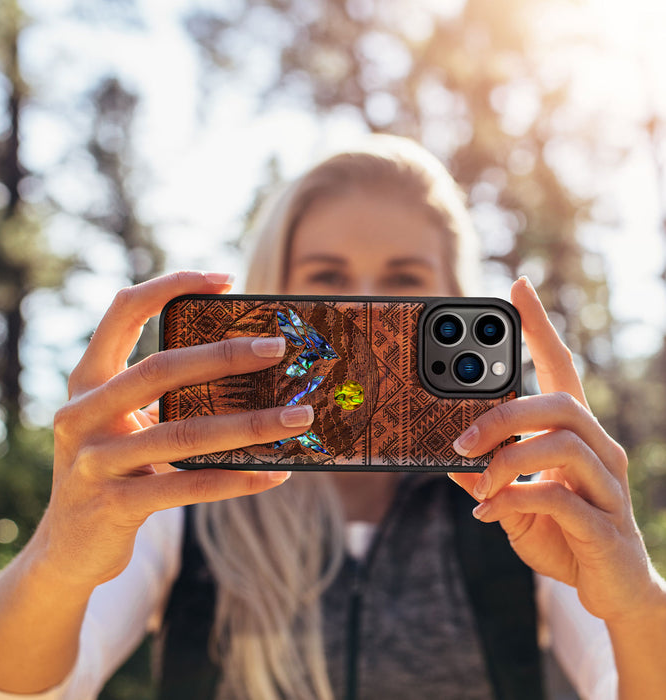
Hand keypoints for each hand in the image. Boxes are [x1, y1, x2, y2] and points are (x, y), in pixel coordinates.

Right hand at [38, 271, 313, 589]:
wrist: (68, 547)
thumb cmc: (113, 469)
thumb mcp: (124, 425)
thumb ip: (164, 397)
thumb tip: (250, 374)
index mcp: (88, 381)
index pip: (123, 312)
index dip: (171, 286)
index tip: (225, 279)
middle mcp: (82, 414)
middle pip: (160, 369)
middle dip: (225, 355)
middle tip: (278, 348)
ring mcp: (94, 461)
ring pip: (184, 433)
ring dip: (251, 424)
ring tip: (299, 418)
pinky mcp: (114, 505)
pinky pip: (188, 487)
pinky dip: (237, 479)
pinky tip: (277, 473)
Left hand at [449, 276, 660, 623]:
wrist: (610, 589)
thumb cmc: (561, 532)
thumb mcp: (513, 499)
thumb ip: (487, 476)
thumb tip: (449, 459)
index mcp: (575, 434)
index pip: (561, 368)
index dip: (540, 327)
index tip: (518, 288)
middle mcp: (599, 450)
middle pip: (559, 403)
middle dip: (504, 414)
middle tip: (461, 440)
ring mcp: (607, 486)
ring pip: (563, 444)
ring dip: (507, 459)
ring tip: (478, 481)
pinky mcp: (605, 525)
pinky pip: (560, 498)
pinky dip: (516, 499)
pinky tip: (491, 512)